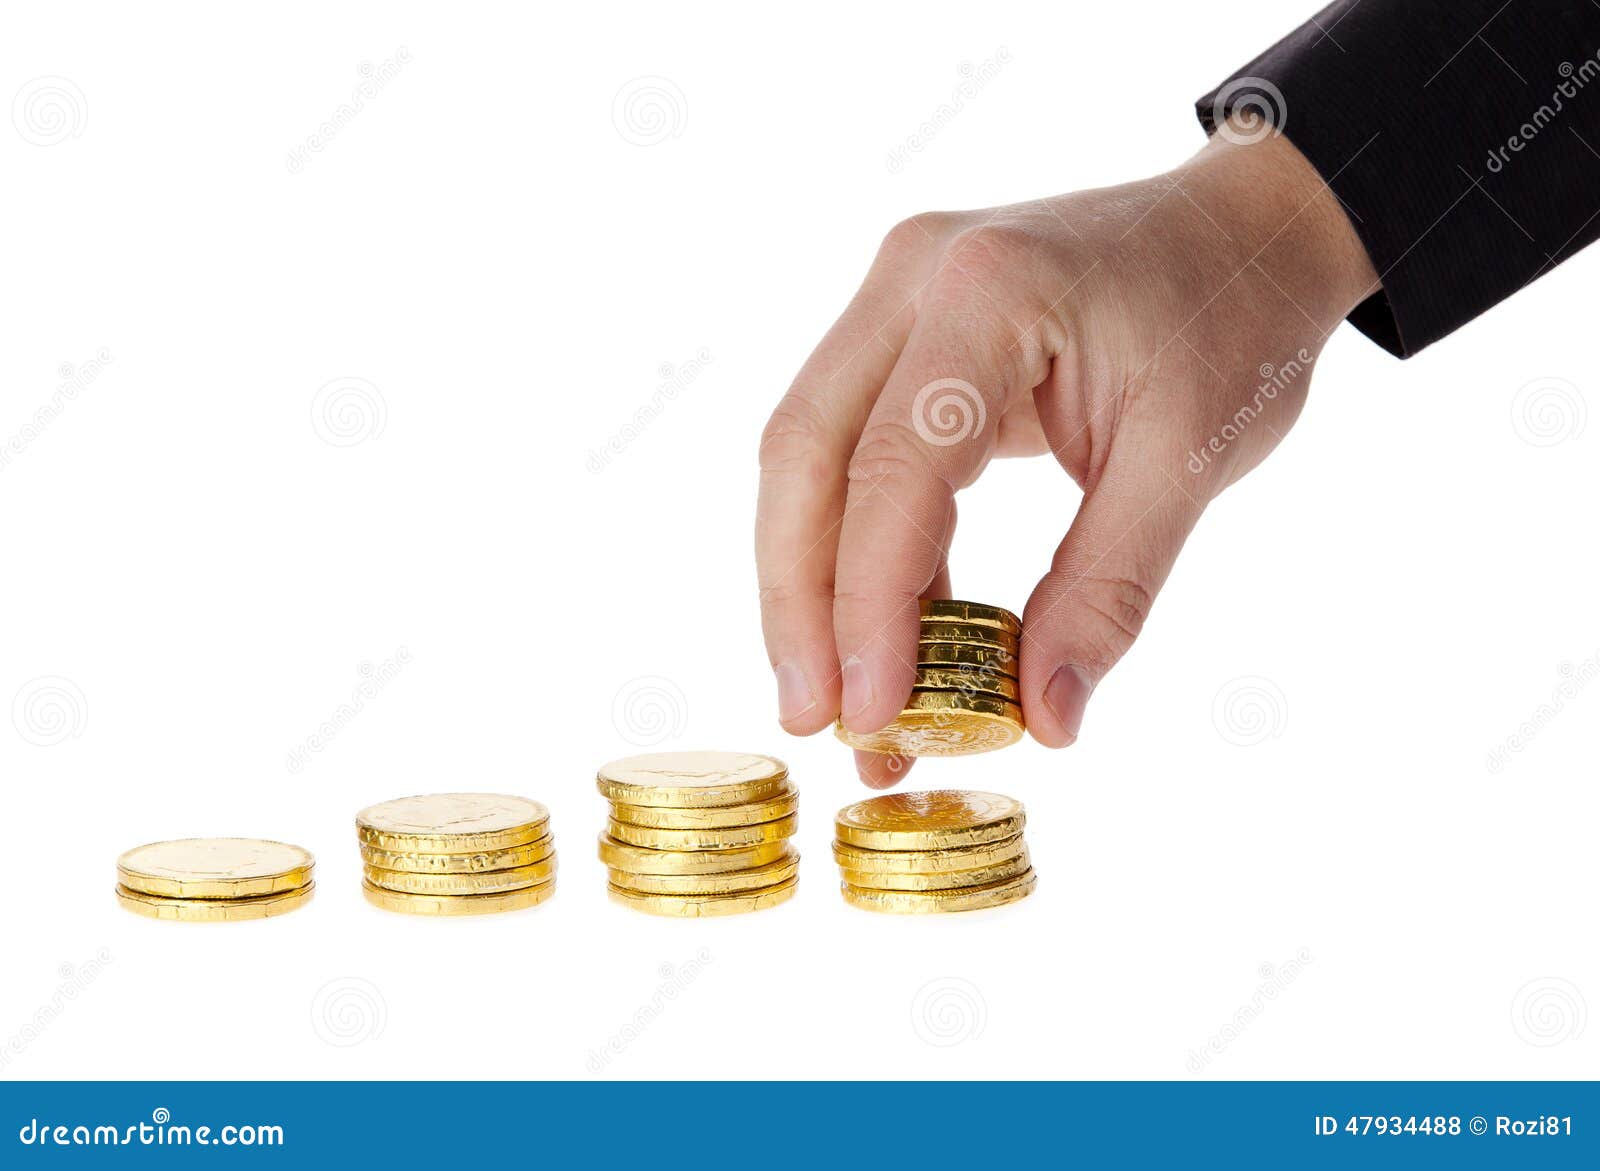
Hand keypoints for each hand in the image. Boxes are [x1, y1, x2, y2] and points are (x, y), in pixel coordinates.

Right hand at [756, 119, 1377, 785]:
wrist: (1247, 229)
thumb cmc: (1232, 320)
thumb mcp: (1191, 460)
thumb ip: (1109, 591)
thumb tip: (1047, 721)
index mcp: (988, 291)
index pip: (892, 466)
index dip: (868, 601)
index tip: (870, 710)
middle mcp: (912, 280)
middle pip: (806, 456)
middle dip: (799, 602)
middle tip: (816, 719)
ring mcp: (897, 301)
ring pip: (810, 459)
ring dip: (816, 587)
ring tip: (845, 704)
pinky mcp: (903, 338)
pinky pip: (857, 458)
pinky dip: (867, 555)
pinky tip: (892, 641)